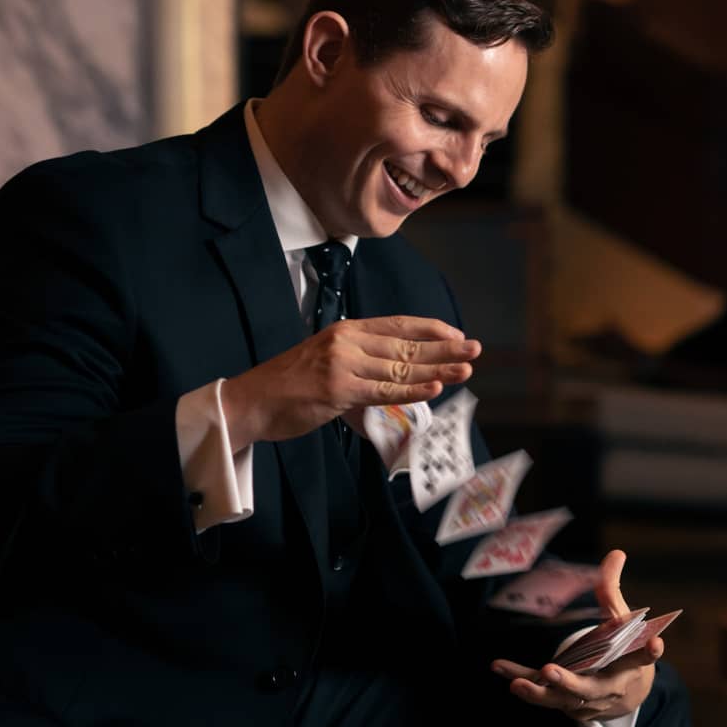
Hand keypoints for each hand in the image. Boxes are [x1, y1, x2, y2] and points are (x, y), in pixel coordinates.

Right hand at [218, 315, 479, 446]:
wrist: (251, 401)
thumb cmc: (288, 386)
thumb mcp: (326, 364)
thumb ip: (359, 369)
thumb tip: (392, 382)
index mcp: (345, 331)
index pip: (397, 325)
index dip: (429, 329)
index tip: (455, 333)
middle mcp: (347, 341)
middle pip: (406, 345)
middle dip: (444, 348)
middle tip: (475, 348)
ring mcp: (343, 364)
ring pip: (400, 368)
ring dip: (438, 369)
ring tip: (466, 368)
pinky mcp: (338, 390)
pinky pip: (384, 391)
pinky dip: (413, 391)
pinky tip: (436, 387)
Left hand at [490, 550, 661, 724]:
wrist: (624, 693)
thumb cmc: (622, 651)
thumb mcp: (621, 622)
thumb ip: (612, 590)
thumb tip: (615, 553)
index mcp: (628, 666)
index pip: (640, 659)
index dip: (648, 653)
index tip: (656, 643)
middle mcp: (607, 686)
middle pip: (590, 688)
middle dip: (570, 682)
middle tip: (551, 671)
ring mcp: (583, 698)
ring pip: (561, 699)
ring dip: (539, 691)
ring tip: (517, 684)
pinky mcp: (563, 699)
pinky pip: (539, 690)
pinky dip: (518, 677)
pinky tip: (497, 666)